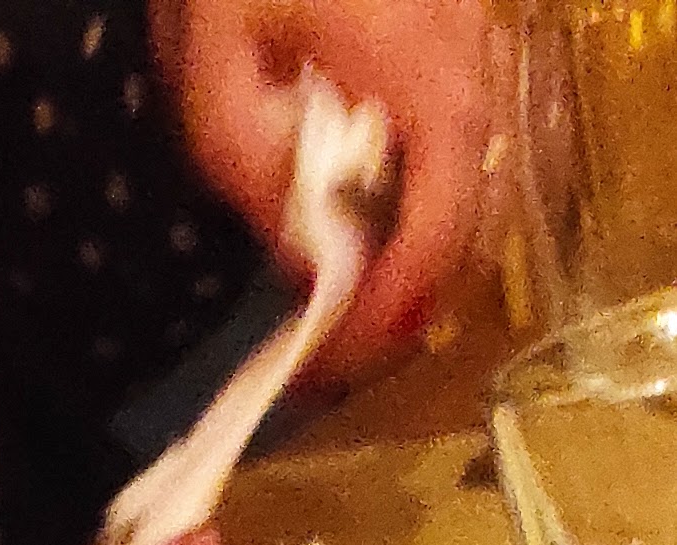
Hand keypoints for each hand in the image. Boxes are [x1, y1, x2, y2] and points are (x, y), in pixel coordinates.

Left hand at [152, 0, 492, 368]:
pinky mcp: (454, 47)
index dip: (397, 301)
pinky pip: (451, 149)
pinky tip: (353, 237)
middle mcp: (467, 58)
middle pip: (467, 212)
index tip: (339, 358)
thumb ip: (256, 172)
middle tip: (331, 356)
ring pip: (468, 185)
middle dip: (403, 300)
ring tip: (339, 310)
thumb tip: (307, 267)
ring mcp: (471, 48)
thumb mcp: (213, 75)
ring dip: (409, 261)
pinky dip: (411, 210)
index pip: (441, 212)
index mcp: (413, 64)